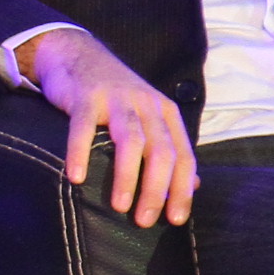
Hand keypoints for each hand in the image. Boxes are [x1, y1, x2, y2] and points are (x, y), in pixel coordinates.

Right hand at [21, 28, 197, 226]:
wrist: (78, 54)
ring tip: (119, 206)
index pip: (183, 156)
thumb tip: (196, 185)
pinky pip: (84, 127)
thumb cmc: (114, 96)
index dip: (181, 189)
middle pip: (160, 150)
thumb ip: (170, 149)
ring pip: (130, 140)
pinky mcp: (86, 96)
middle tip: (144, 220)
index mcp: (165, 113)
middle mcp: (146, 105)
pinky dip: (81, 152)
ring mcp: (116, 99)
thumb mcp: (148, 117)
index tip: (174, 220)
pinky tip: (77, 177)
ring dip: (127, 175)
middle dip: (156, 189)